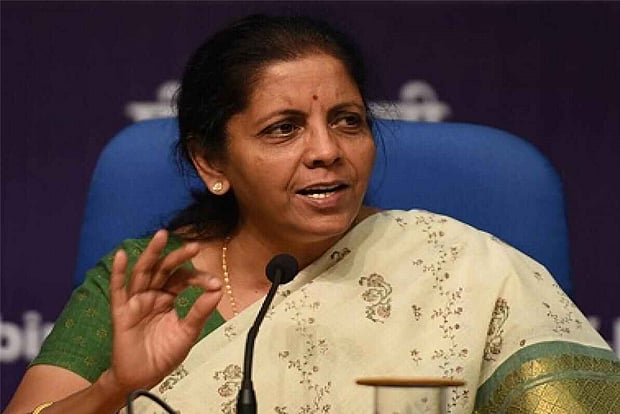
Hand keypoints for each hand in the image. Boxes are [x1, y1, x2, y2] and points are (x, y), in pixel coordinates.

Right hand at [107, 230, 222, 391]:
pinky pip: (118, 290)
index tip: (214, 284)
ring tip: (160, 236)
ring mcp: (136, 301)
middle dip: (177, 256)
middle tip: (194, 246)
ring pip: (143, 272)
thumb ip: (200, 312)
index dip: (198, 278)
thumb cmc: (163, 354)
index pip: (182, 278)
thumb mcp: (188, 333)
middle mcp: (151, 294)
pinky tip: (122, 256)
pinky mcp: (121, 312)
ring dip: (151, 253)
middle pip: (163, 269)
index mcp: (168, 297)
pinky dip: (118, 272)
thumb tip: (218, 291)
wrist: (143, 378)